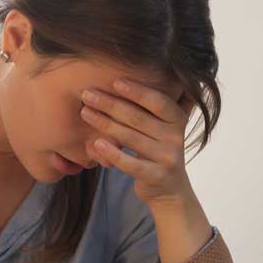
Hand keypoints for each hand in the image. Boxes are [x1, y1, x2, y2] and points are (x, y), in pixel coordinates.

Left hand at [80, 78, 196, 207]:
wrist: (169, 190)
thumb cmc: (157, 150)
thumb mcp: (164, 127)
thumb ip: (156, 106)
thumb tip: (143, 72)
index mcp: (177, 120)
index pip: (159, 102)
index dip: (138, 91)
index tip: (115, 82)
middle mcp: (175, 137)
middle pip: (139, 117)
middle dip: (110, 104)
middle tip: (87, 94)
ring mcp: (167, 158)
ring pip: (131, 138)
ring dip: (105, 124)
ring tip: (85, 113)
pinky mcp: (156, 176)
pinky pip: (131, 164)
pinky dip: (112, 153)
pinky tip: (96, 144)